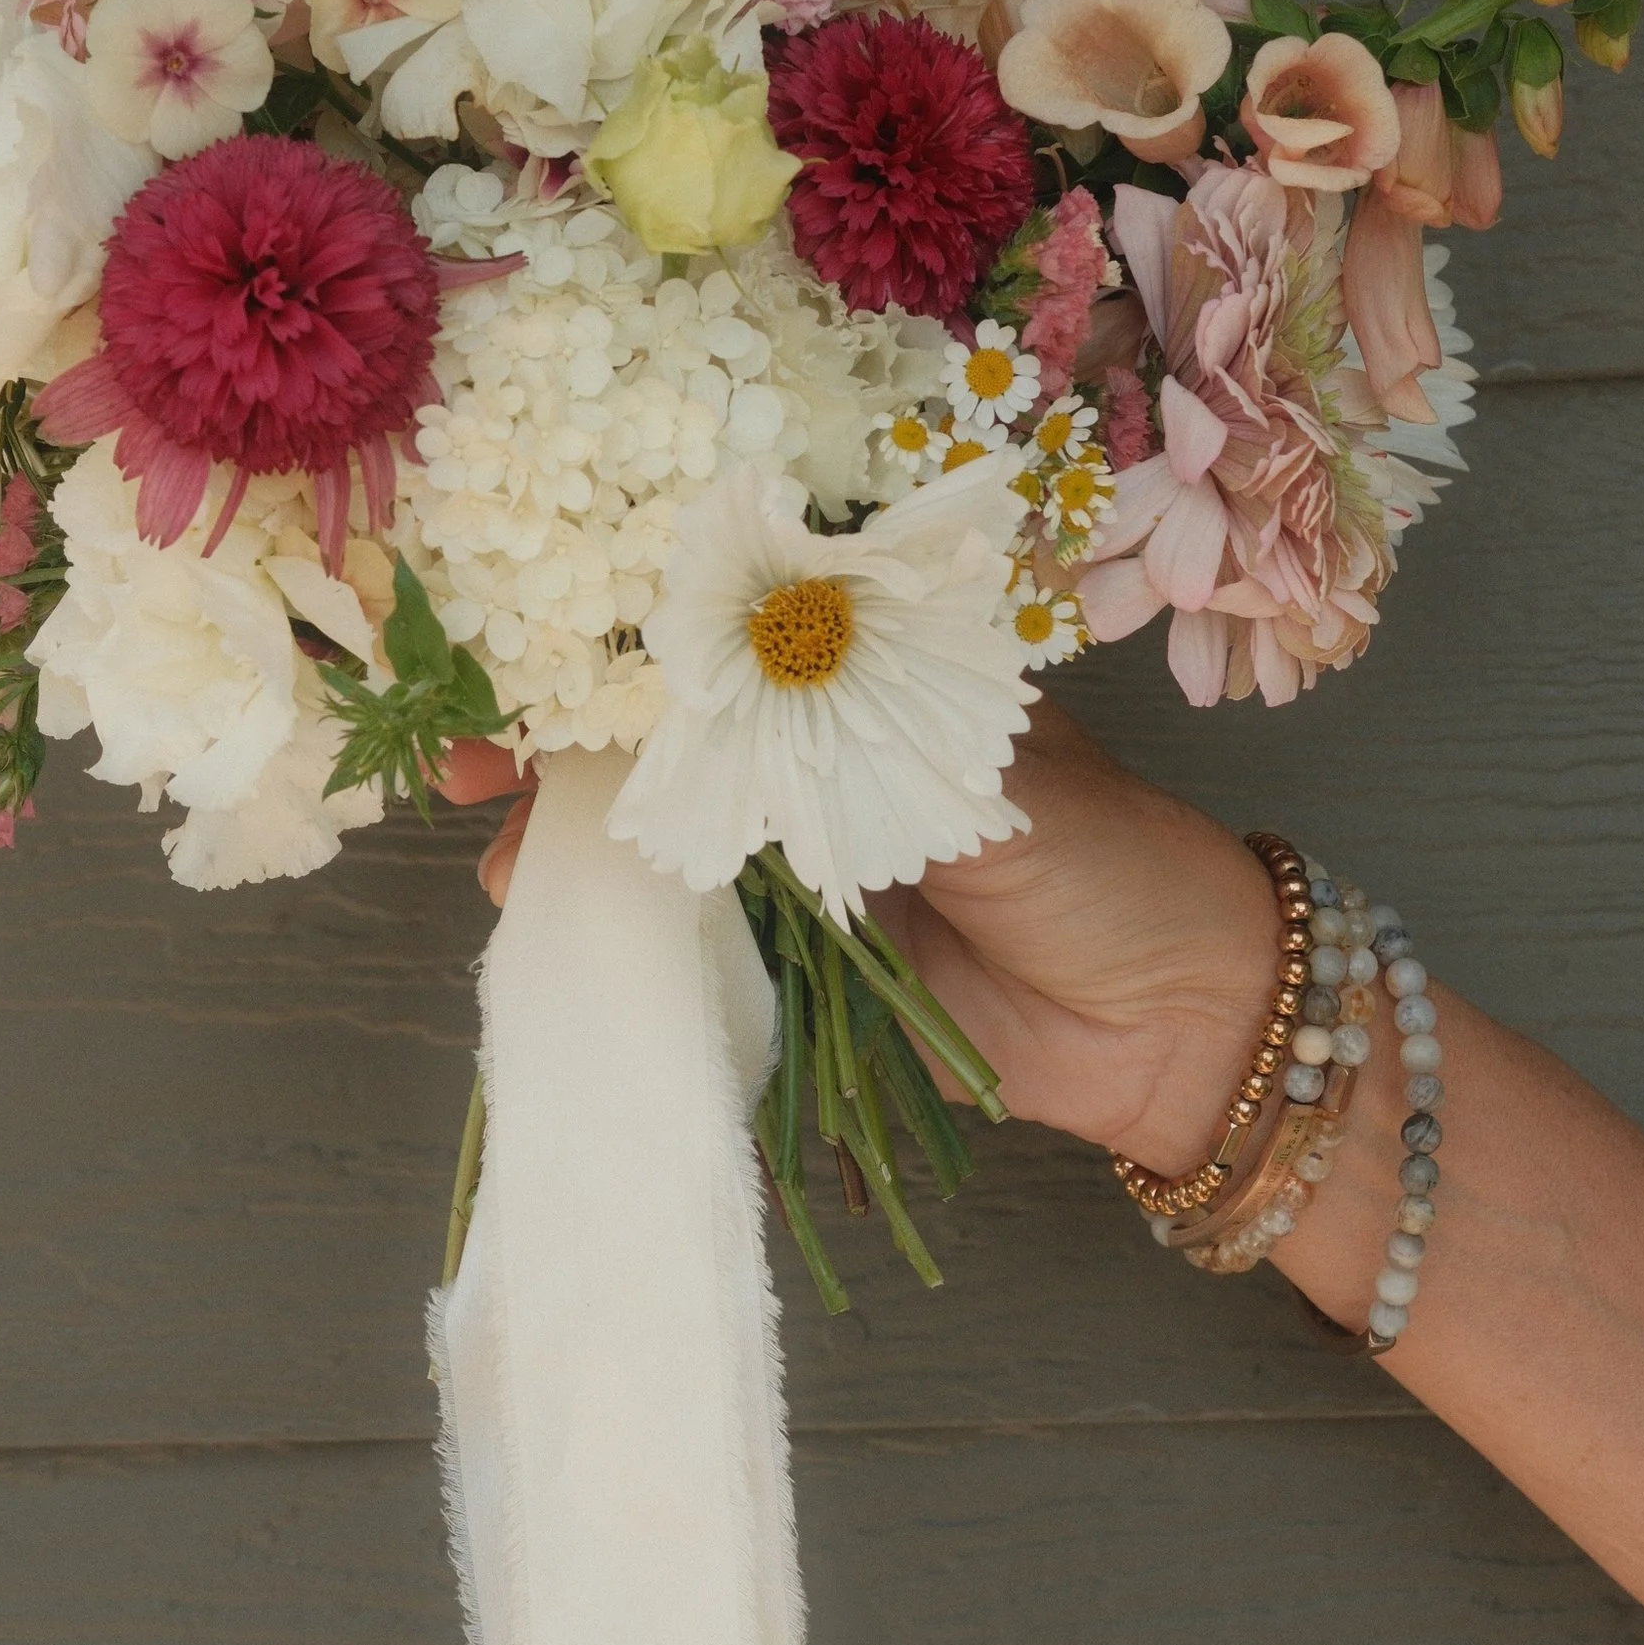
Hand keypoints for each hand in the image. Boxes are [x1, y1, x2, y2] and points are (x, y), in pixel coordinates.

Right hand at [447, 704, 1277, 1180]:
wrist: (1178, 1022)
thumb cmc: (1111, 860)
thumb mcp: (985, 773)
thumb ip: (859, 741)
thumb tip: (732, 692)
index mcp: (877, 666)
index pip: (725, 622)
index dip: (621, 627)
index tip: (523, 642)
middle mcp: (826, 743)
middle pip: (667, 722)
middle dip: (563, 737)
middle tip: (465, 762)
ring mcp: (804, 849)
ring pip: (660, 827)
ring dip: (573, 842)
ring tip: (504, 866)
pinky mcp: (799, 953)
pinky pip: (692, 932)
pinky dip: (623, 929)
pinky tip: (560, 932)